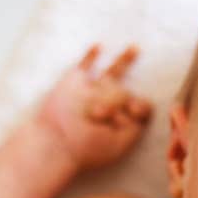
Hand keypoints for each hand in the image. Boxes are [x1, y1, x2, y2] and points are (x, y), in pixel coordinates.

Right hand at [36, 44, 152, 170]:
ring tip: (135, 48)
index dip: (140, 108)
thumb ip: (136, 125)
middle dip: (114, 101)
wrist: (55, 144)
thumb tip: (136, 101)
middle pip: (124, 92)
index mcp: (123, 121)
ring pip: (113, 73)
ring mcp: (92, 91)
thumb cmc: (88, 150)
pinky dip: (90, 56)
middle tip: (96, 114)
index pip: (142, 107)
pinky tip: (98, 46)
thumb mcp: (119, 144)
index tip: (132, 112)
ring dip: (125, 60)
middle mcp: (110, 104)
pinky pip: (85, 65)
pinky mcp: (74, 82)